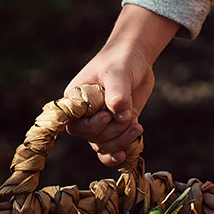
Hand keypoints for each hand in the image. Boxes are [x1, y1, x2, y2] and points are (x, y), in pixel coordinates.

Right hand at [63, 3, 179, 166]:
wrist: (136, 58)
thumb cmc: (122, 60)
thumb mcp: (119, 72)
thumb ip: (117, 92)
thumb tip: (120, 116)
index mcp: (76, 100)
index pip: (75, 124)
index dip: (93, 125)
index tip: (108, 114)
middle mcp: (85, 114)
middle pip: (92, 138)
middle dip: (114, 131)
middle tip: (129, 116)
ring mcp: (100, 122)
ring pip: (103, 145)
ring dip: (121, 142)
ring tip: (137, 128)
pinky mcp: (114, 126)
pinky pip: (111, 149)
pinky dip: (118, 154)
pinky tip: (125, 155)